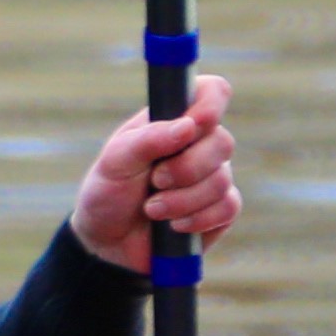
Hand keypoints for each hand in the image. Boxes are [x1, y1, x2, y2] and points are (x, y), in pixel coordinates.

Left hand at [72, 73, 241, 268]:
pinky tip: (173, 226)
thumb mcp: (115, 162)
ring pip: (222, 180)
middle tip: (154, 180)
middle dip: (185, 167)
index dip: (210, 103)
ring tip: (151, 209)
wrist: (108, 243)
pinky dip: (197, 219)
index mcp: (173, 120)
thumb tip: (188, 126)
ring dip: (182, 200)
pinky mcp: (221, 209)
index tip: (194, 124)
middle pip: (222, 141)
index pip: (211, 92)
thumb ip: (147, 139)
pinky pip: (227, 208)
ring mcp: (213, 176)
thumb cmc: (109, 192)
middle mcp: (199, 144)